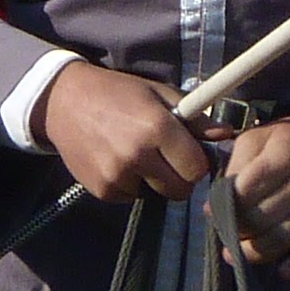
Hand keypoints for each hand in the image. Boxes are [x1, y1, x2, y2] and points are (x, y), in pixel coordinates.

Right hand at [38, 62, 214, 205]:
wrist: (64, 102)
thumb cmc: (118, 93)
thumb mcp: (158, 95)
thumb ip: (194, 118)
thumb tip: (226, 134)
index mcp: (157, 128)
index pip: (197, 169)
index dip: (197, 164)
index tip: (189, 155)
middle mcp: (137, 155)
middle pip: (180, 190)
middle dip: (180, 178)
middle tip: (167, 160)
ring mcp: (117, 176)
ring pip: (155, 195)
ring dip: (153, 181)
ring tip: (136, 155)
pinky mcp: (102, 190)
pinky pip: (130, 197)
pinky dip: (130, 185)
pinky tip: (117, 162)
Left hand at [222, 110, 289, 279]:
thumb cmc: (288, 141)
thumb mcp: (256, 139)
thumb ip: (233, 170)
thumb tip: (209, 209)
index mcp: (284, 157)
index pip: (245, 193)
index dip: (226, 206)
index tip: (217, 209)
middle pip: (260, 220)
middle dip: (236, 230)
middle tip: (226, 230)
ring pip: (281, 240)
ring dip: (254, 252)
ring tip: (237, 252)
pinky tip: (282, 270)